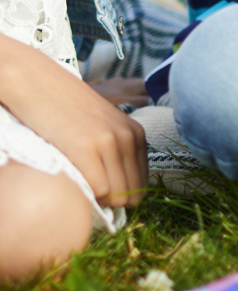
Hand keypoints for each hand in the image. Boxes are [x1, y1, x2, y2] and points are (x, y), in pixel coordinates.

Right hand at [0, 36, 146, 207]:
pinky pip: (99, 189)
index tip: (105, 198)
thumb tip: (121, 196)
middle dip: (115, 204)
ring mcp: (110, 141)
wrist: (42, 86)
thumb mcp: (103, 129)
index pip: (142, 183)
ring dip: (101, 202)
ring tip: (83, 189)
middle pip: (133, 194)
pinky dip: (88, 196)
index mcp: (136, 134)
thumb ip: (116, 154)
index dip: (125, 197)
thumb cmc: (69, 112)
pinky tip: (76, 185)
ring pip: (119, 195)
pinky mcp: (86, 147)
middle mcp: (129, 137)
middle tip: (92, 198)